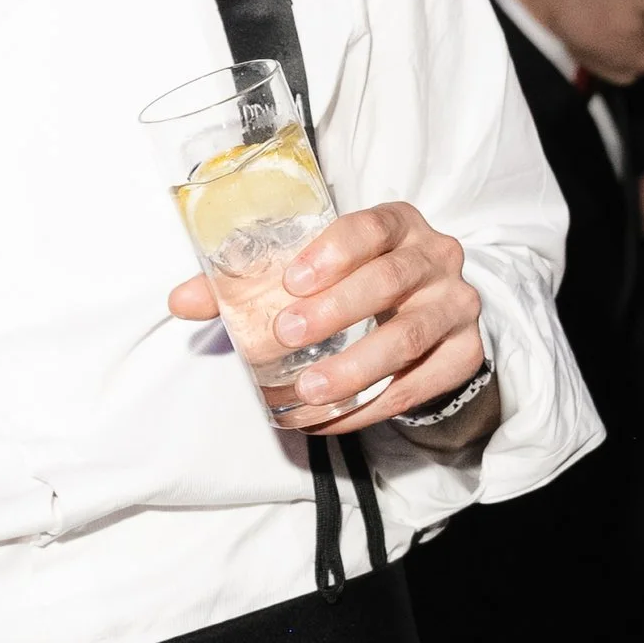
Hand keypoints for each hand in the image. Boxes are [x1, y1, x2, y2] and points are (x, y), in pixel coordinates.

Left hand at [167, 198, 483, 435]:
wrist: (426, 314)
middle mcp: (435, 258)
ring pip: (407, 337)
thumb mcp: (312, 270)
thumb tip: (179, 300)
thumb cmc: (358, 282)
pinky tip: (331, 417)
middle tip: (286, 335)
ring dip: (354, 366)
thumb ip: (246, 283)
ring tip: (309, 389)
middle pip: (389, 281)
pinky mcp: (464, 353)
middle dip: (336, 310)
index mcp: (397, 224)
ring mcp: (455, 306)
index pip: (371, 227)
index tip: (293, 281)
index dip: (333, 251)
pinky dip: (371, 405)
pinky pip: (419, 384)